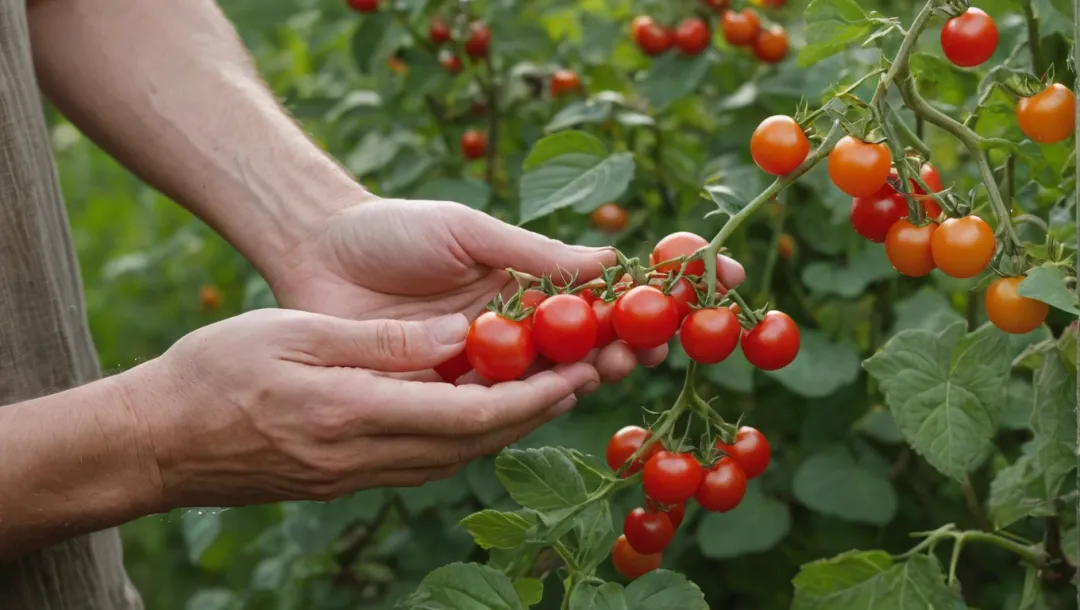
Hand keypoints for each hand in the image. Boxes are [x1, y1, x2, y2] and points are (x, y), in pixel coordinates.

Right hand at [121, 309, 599, 506]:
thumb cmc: (214, 371)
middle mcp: (363, 457)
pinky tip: (476, 416)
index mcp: (355, 413)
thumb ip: (385, 342)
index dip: (530, 399)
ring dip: (504, 430)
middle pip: (473, 445)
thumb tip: (461, 336)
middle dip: (534, 415)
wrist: (155, 442)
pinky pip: (420, 464)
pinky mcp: (340, 483)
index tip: (575, 376)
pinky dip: (461, 440)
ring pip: (452, 460)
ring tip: (545, 396)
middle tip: (582, 384)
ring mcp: (351, 478)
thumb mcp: (297, 333)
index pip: (469, 416)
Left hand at [272, 198, 745, 381]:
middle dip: (629, 345)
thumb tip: (613, 262)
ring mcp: (486, 365)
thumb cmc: (396, 230)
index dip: (661, 293)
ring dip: (587, 374)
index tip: (716, 281)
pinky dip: (530, 402)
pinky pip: (495, 406)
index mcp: (531, 287)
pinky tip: (560, 393)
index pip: (609, 295)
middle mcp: (518, 330)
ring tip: (616, 365)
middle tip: (656, 343)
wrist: (317, 253)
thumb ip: (536, 256)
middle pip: (589, 345)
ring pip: (549, 379)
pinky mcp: (448, 393)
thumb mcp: (470, 233)